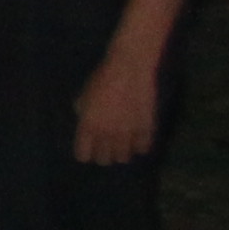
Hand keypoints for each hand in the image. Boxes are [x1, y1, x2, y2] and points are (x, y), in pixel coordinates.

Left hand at [75, 49, 164, 164]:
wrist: (129, 69)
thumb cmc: (102, 79)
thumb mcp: (84, 96)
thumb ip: (83, 112)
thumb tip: (85, 121)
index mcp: (87, 127)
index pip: (83, 154)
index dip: (85, 153)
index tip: (88, 150)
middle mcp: (106, 135)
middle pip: (104, 160)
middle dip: (103, 155)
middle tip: (106, 147)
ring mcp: (127, 134)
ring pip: (124, 158)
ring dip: (122, 153)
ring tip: (122, 145)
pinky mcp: (145, 130)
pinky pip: (142, 149)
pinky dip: (140, 147)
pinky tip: (138, 141)